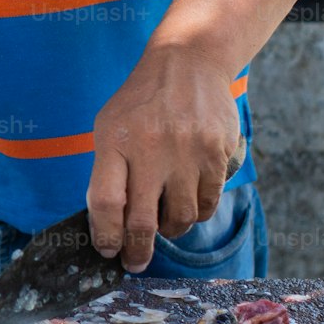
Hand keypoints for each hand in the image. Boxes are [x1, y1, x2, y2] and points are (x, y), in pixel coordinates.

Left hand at [86, 42, 240, 273]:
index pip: (107, 203)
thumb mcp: (110, 125)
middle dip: (137, 253)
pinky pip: (208, 203)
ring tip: (164, 222)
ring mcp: (187, 151)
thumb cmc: (142, 102)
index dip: (106, 236)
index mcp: (115, 140)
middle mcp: (151, 148)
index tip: (108, 250)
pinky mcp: (217, 153)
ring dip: (170, 230)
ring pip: (181, 219)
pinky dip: (196, 212)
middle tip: (135, 262)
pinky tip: (187, 201)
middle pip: (143, 222)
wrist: (189, 61)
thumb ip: (107, 171)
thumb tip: (110, 226)